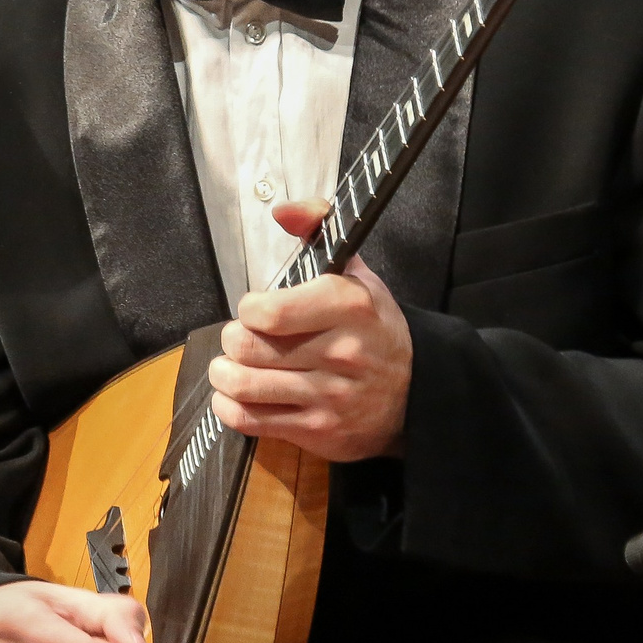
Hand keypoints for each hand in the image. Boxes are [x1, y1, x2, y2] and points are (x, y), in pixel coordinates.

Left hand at [208, 199, 412, 461]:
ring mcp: (329, 396)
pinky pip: (250, 421)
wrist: (416, 393)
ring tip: (231, 367)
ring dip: (225, 375)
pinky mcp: (318, 431)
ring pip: (243, 386)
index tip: (255, 310)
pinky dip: (230, 407)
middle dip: (231, 341)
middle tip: (239, 339)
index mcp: (348, 306)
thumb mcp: (356, 274)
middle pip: (247, 348)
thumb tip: (282, 211)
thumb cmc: (374, 328)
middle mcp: (339, 352)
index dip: (248, 309)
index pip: (268, 311)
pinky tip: (237, 396)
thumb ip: (319, 230)